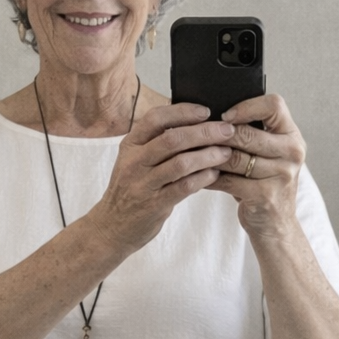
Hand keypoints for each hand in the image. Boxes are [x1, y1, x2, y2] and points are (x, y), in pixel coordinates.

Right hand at [86, 103, 235, 260]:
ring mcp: (143, 184)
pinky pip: (183, 187)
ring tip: (226, 152)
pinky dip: (203, 178)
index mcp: (130, 145)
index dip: (183, 111)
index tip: (205, 111)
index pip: (156, 118)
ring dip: (208, 155)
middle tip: (227, 131)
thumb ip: (155, 143)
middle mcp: (134, 162)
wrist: (112, 227)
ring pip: (181, 163)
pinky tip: (214, 174)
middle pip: (173, 139)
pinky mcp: (153, 205)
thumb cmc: (130, 190)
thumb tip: (193, 124)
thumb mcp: (134, 161)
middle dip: (204, 132)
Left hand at [208, 94, 305, 240]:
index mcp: (292, 136)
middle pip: (249, 134)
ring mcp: (281, 175)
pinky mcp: (265, 195)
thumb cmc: (265, 183)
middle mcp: (292, 153)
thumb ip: (254, 135)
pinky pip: (229, 180)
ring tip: (192, 153)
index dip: (247, 106)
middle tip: (198, 134)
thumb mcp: (269, 155)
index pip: (274, 106)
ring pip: (235, 158)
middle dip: (220, 135)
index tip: (225, 115)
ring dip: (211, 156)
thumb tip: (213, 116)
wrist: (276, 225)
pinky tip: (197, 175)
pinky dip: (210, 178)